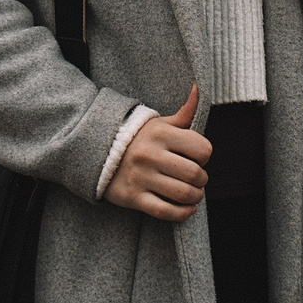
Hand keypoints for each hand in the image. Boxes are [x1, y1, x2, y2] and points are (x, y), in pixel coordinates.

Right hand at [105, 85, 210, 221]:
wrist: (97, 153)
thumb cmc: (137, 138)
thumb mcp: (158, 122)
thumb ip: (184, 112)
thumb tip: (199, 88)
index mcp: (161, 133)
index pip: (202, 148)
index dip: (205, 156)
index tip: (198, 158)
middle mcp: (151, 154)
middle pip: (194, 174)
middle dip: (202, 180)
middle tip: (197, 180)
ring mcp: (141, 177)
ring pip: (182, 194)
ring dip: (195, 197)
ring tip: (193, 194)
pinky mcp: (133, 197)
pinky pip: (165, 211)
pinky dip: (182, 214)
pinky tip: (186, 209)